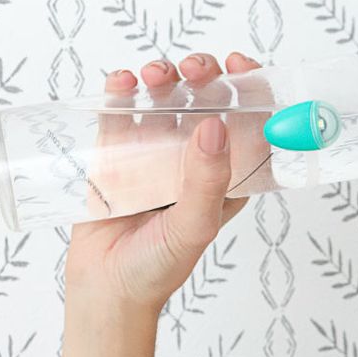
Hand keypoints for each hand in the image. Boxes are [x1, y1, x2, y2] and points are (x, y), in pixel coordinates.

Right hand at [64, 51, 261, 312]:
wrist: (105, 290)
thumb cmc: (158, 267)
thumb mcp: (194, 226)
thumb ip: (207, 181)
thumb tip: (217, 126)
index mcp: (226, 174)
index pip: (249, 121)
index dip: (252, 88)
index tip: (243, 66)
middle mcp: (193, 158)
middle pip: (207, 99)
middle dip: (205, 74)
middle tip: (196, 70)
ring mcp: (154, 152)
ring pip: (165, 98)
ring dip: (164, 75)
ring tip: (155, 76)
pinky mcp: (115, 153)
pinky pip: (121, 111)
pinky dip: (123, 89)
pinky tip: (123, 83)